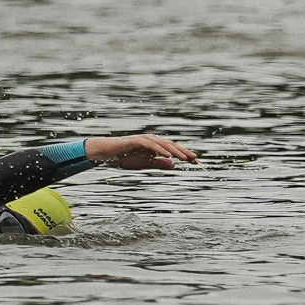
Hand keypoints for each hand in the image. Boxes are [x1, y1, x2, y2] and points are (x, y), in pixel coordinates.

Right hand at [82, 133, 198, 169]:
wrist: (108, 153)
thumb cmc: (124, 158)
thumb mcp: (144, 164)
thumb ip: (158, 164)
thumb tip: (173, 165)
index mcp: (155, 146)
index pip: (173, 150)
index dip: (184, 155)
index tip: (195, 163)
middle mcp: (153, 140)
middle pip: (172, 146)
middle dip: (184, 152)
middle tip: (195, 160)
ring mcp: (146, 139)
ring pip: (164, 145)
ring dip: (175, 152)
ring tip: (185, 159)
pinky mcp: (138, 141)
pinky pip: (152, 146)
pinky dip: (161, 151)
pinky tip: (169, 156)